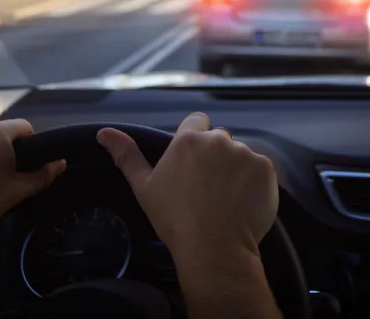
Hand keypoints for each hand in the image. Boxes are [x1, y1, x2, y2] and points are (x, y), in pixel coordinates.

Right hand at [96, 113, 277, 257]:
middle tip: (208, 186)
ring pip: (240, 153)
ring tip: (226, 197)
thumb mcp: (144, 188)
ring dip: (235, 168)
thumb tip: (103, 132)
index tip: (193, 163)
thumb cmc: (175, 220)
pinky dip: (254, 181)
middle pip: (219, 138)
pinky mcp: (265, 168)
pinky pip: (260, 168)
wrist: (214, 249)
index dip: (195, 139)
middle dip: (215, 156)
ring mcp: (245, 153)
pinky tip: (243, 201)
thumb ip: (127, 156)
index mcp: (189, 140)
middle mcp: (219, 139)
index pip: (197, 121)